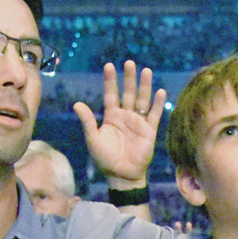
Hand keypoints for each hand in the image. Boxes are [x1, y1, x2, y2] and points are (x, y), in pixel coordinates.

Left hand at [74, 61, 165, 187]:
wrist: (122, 175)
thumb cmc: (105, 159)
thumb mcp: (93, 139)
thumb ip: (88, 121)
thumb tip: (77, 104)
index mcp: (111, 116)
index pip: (111, 94)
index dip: (110, 80)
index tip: (109, 65)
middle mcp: (125, 116)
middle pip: (128, 93)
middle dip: (129, 78)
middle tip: (130, 63)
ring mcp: (138, 122)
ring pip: (142, 100)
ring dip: (144, 86)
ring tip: (146, 71)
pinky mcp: (149, 131)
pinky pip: (155, 115)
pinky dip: (158, 104)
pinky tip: (160, 92)